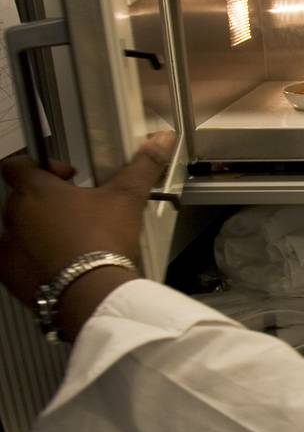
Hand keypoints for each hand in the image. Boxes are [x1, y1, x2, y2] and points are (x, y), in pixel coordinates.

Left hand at [0, 132, 174, 306]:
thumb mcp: (127, 197)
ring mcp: (8, 246)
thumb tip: (161, 138)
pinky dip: (32, 259)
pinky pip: (15, 260)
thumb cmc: (102, 241)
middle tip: (80, 211)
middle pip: (21, 198)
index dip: (41, 166)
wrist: (91, 292)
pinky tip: (60, 264)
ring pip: (18, 230)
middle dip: (46, 202)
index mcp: (35, 190)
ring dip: (38, 231)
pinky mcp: (9, 275)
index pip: (17, 165)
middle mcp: (13, 215)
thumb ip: (142, 165)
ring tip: (72, 241)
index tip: (68, 177)